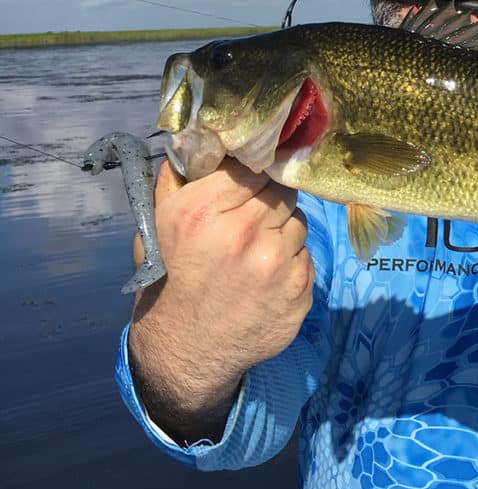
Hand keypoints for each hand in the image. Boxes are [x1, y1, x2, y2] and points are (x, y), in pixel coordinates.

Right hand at [128, 158, 312, 441]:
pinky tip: (268, 274)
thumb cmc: (171, 279)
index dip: (257, 170)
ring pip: (300, 220)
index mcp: (206, 213)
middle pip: (283, 190)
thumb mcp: (159, 225)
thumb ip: (178, 179)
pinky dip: (292, 259)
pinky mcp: (301, 290)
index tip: (253, 178)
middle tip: (256, 212)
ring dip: (284, 228)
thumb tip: (198, 138)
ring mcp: (277, 265)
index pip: (255, 166)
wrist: (186, 349)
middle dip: (271, 197)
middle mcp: (245, 235)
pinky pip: (307, 255)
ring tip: (259, 247)